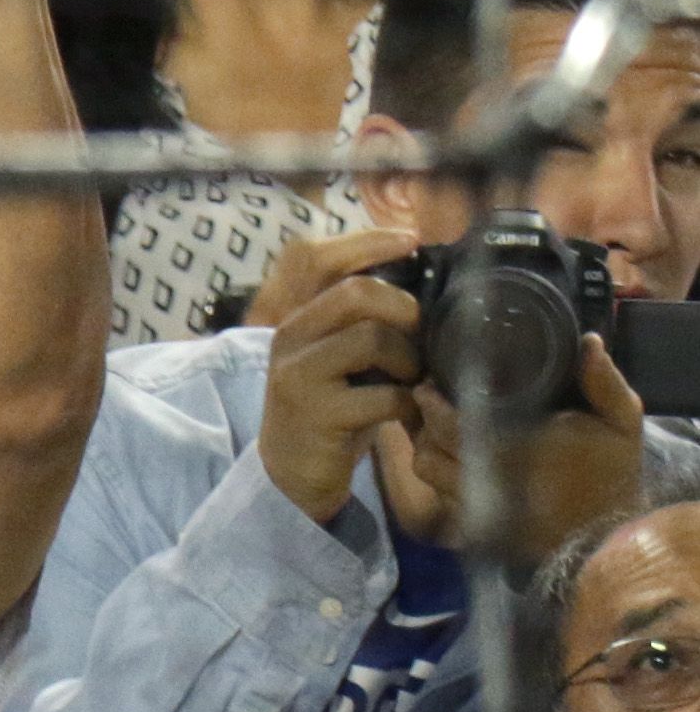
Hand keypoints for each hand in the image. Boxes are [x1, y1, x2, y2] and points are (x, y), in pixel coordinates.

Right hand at [255, 232, 424, 525]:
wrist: (292, 472)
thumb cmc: (329, 408)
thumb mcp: (337, 357)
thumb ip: (361, 322)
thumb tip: (422, 285)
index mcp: (296, 319)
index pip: (319, 260)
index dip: (367, 242)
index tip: (410, 239)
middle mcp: (289, 339)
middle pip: (356, 293)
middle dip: (402, 309)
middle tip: (417, 335)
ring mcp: (299, 376)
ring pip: (371, 339)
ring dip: (407, 361)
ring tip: (409, 381)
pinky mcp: (316, 414)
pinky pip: (383, 395)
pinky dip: (406, 404)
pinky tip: (404, 415)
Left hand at [384, 332, 645, 564]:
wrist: (608, 532)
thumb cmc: (613, 471)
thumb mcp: (621, 422)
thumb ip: (603, 382)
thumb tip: (588, 340)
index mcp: (515, 448)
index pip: (450, 426)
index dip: (432, 405)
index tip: (429, 384)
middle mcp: (487, 478)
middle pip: (428, 449)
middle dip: (421, 422)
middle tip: (426, 398)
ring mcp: (479, 504)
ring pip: (427, 473)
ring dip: (424, 448)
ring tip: (431, 427)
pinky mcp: (478, 525)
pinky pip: (439, 495)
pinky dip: (437, 475)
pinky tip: (448, 456)